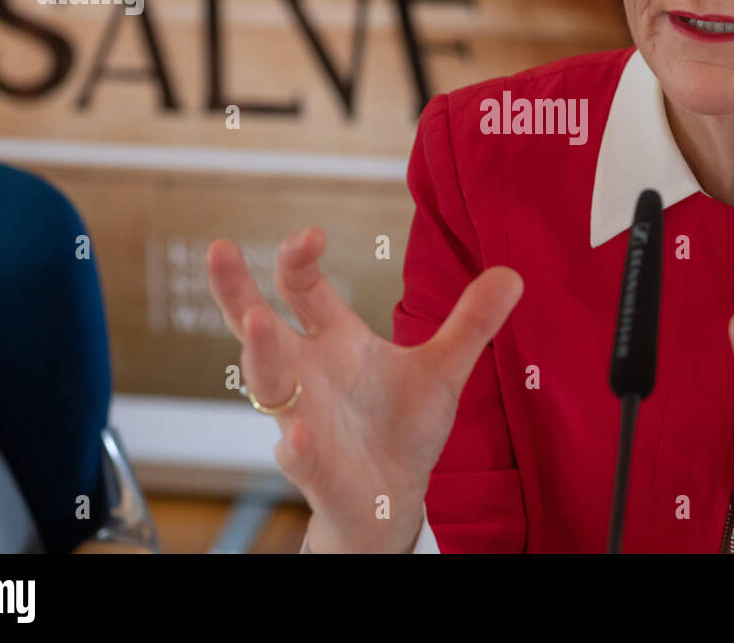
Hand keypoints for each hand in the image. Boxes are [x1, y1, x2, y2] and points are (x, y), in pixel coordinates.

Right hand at [206, 226, 522, 552]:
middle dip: (237, 290)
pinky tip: (296, 437)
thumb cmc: (402, 428)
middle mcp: (307, 374)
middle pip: (258, 325)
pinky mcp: (318, 468)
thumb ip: (471, 323)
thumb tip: (513, 273)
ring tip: (257, 320)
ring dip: (262, 353)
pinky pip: (299, 457)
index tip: (311, 233)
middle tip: (220, 250)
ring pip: (270, 384)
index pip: (302, 290)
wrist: (392, 498)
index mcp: (334, 342)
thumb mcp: (443, 369)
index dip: (299, 259)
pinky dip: (296, 447)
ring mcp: (305, 419)